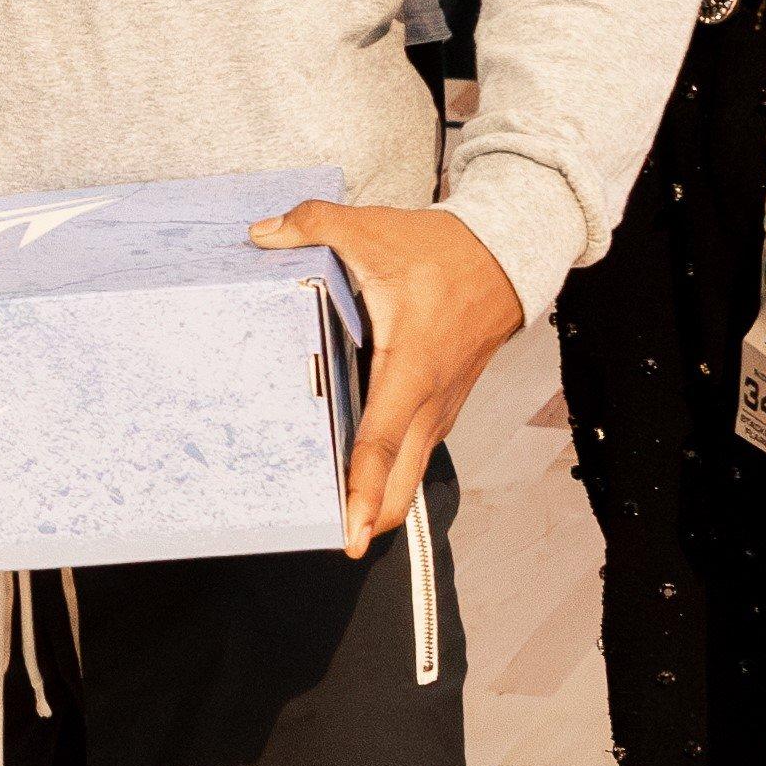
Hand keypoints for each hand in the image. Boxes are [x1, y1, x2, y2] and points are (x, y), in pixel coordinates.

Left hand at [251, 198, 524, 552]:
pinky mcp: (441, 408)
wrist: (504, 258)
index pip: (382, 440)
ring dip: (376, 502)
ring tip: (328, 519)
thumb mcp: (371, 229)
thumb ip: (313, 225)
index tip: (347, 530)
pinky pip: (413, 456)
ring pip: (409, 476)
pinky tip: (352, 481)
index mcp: (410, 367)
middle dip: (368, 519)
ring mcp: (439, 410)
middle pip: (401, 485)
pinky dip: (387, 477)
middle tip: (326, 541)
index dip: (362, 488)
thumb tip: (261, 235)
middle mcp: (428, 402)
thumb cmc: (441, 252)